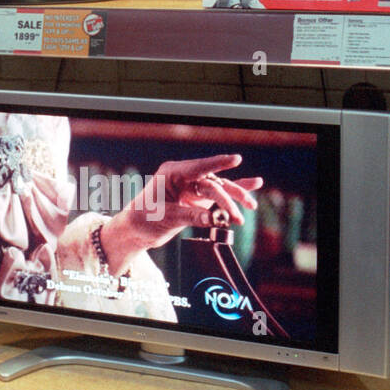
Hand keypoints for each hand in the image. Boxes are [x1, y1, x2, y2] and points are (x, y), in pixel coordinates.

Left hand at [100, 154, 261, 273]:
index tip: (236, 159)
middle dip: (228, 199)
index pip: (199, 167)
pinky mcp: (196, 199)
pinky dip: (233, 193)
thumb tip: (214, 219)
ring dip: (234, 199)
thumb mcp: (166, 218)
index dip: (218, 163)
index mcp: (172, 173)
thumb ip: (190, 216)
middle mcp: (184, 177)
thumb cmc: (144, 219)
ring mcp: (192, 187)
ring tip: (251, 207)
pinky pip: (217, 195)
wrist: (136, 231)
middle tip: (238, 216)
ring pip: (218, 190)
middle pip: (212, 184)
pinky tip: (253, 185)